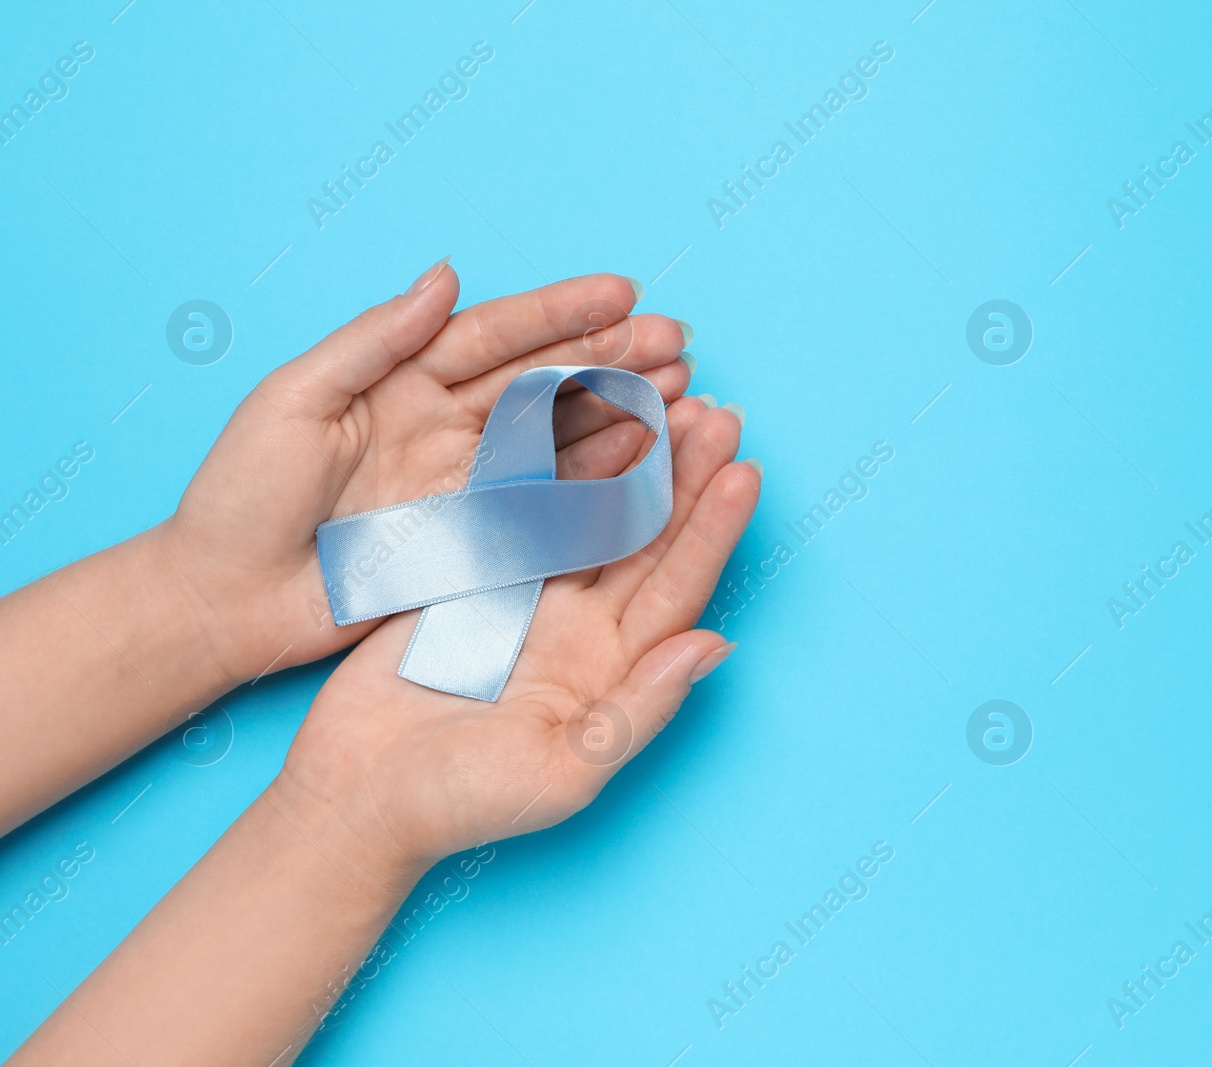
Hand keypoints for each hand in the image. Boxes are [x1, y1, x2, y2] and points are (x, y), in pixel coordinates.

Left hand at [155, 263, 693, 684]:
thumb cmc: (240, 493)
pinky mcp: (475, 542)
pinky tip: (647, 459)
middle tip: (679, 343)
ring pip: (561, 441)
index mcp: (403, 381)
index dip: (560, 313)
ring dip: (622, 415)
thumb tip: (446, 277)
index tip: (623, 294)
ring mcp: (467, 486)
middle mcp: (447, 427)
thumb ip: (374, 340)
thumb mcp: (295, 399)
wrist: (223, 598)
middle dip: (613, 358)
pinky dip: (601, 484)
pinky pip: (549, 508)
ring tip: (683, 394)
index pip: (496, 338)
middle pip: (544, 383)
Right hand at [270, 394, 758, 867]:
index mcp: (615, 669)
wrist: (354, 797)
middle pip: (646, 537)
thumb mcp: (564, 772)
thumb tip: (714, 646)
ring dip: (625, 458)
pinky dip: (549, 465)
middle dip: (682, 474)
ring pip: (590, 512)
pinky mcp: (475, 575)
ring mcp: (531, 596)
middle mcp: (585, 626)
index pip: (677, 586)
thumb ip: (639, 710)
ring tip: (660, 398)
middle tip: (716, 410)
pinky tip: (573, 418)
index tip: (744, 471)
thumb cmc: (461, 803)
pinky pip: (522, 509)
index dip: (713, 530)